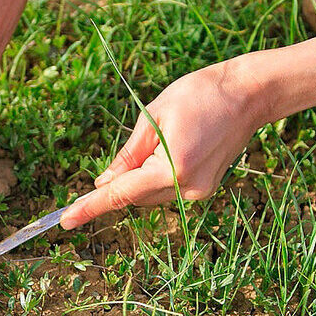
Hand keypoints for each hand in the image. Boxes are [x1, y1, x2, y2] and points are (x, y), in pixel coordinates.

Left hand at [60, 61, 264, 229]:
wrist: (250, 94)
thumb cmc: (199, 95)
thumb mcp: (152, 118)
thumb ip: (126, 156)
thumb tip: (102, 184)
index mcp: (171, 168)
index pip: (119, 194)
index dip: (90, 208)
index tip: (66, 221)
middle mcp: (186, 188)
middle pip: (134, 196)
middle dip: (119, 180)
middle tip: (123, 155)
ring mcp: (199, 191)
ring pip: (149, 194)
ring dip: (139, 177)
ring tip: (161, 139)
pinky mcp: (205, 188)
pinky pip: (166, 189)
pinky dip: (155, 176)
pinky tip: (168, 148)